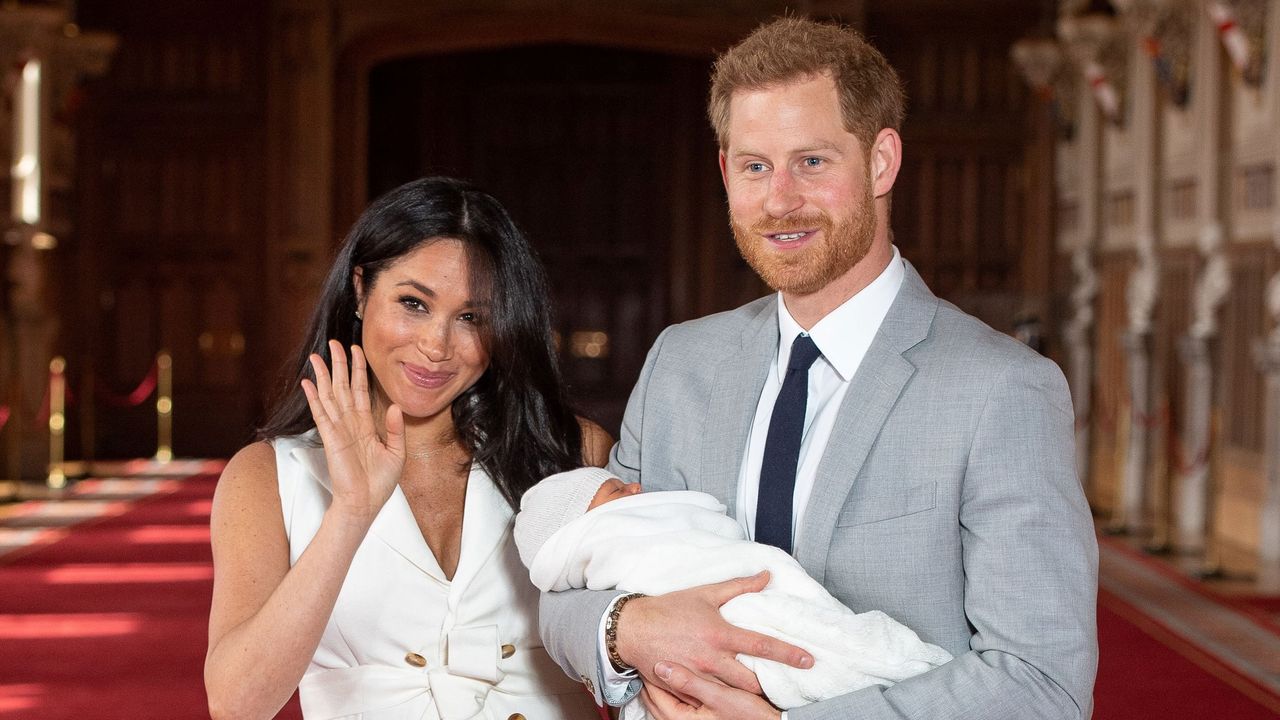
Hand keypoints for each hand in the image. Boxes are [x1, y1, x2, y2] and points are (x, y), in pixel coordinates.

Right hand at [301, 340, 404, 524]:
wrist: (365, 503)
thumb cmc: (379, 483)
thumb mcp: (396, 453)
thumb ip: (395, 429)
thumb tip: (394, 405)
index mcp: (365, 424)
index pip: (361, 390)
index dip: (359, 370)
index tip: (356, 350)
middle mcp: (350, 423)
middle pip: (343, 387)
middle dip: (339, 364)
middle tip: (334, 343)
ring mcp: (339, 430)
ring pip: (330, 396)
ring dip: (323, 375)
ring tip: (316, 356)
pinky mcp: (331, 439)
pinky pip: (322, 414)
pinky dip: (315, 398)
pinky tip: (308, 383)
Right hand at [616, 572, 810, 694]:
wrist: (633, 627)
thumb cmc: (670, 608)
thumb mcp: (705, 593)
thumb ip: (738, 587)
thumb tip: (766, 576)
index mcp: (719, 633)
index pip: (761, 645)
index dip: (787, 653)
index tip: (808, 660)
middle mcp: (711, 658)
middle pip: (751, 681)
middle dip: (770, 688)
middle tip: (788, 689)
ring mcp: (698, 676)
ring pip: (732, 696)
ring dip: (750, 698)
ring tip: (767, 699)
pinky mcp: (685, 686)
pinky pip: (709, 701)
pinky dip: (723, 703)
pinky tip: (735, 705)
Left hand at [641, 661, 779, 719]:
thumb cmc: (747, 714)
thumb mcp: (718, 697)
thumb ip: (689, 683)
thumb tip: (661, 667)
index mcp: (680, 719)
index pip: (653, 695)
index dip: (649, 674)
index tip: (646, 654)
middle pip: (656, 700)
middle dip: (653, 681)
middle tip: (649, 656)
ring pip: (668, 701)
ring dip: (665, 685)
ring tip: (662, 663)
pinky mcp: (701, 718)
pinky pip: (680, 703)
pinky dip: (676, 690)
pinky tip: (682, 676)